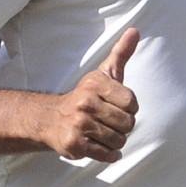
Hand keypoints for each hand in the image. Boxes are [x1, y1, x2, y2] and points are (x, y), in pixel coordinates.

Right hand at [45, 28, 139, 161]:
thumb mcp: (103, 73)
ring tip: (103, 134)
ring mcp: (79, 124)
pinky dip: (109, 154)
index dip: (129, 108)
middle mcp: (85, 103)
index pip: (132, 102)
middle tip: (109, 122)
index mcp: (95, 84)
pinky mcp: (75, 144)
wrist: (50, 119)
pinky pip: (107, 155)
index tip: (116, 106)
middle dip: (123, 126)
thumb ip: (121, 54)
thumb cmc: (86, 97)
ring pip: (119, 140)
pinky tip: (100, 147)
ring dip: (116, 142)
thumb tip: (135, 31)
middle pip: (128, 124)